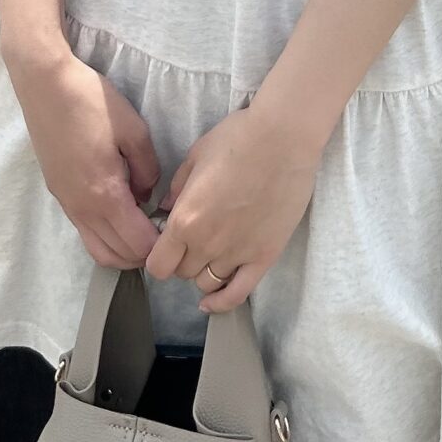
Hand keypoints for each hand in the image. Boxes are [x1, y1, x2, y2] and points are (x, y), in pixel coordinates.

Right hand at [6, 47, 161, 268]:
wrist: (45, 85)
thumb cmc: (92, 102)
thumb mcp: (134, 129)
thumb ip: (148, 168)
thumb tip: (146, 194)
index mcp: (104, 194)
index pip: (136, 243)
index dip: (159, 245)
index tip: (176, 231)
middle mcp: (82, 209)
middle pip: (116, 256)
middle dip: (143, 253)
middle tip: (163, 233)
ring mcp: (67, 204)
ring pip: (96, 249)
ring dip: (122, 250)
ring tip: (141, 228)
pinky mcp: (58, 195)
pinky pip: (85, 231)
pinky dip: (105, 235)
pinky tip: (120, 212)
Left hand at [142, 101, 322, 312]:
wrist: (284, 139)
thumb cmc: (237, 138)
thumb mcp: (195, 156)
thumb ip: (176, 189)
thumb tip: (165, 210)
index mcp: (185, 220)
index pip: (158, 265)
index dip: (157, 257)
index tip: (163, 244)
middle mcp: (207, 244)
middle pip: (181, 274)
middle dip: (180, 259)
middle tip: (190, 239)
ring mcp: (237, 253)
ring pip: (206, 284)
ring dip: (202, 272)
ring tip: (209, 252)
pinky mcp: (264, 256)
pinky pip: (237, 293)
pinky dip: (221, 302)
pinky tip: (211, 301)